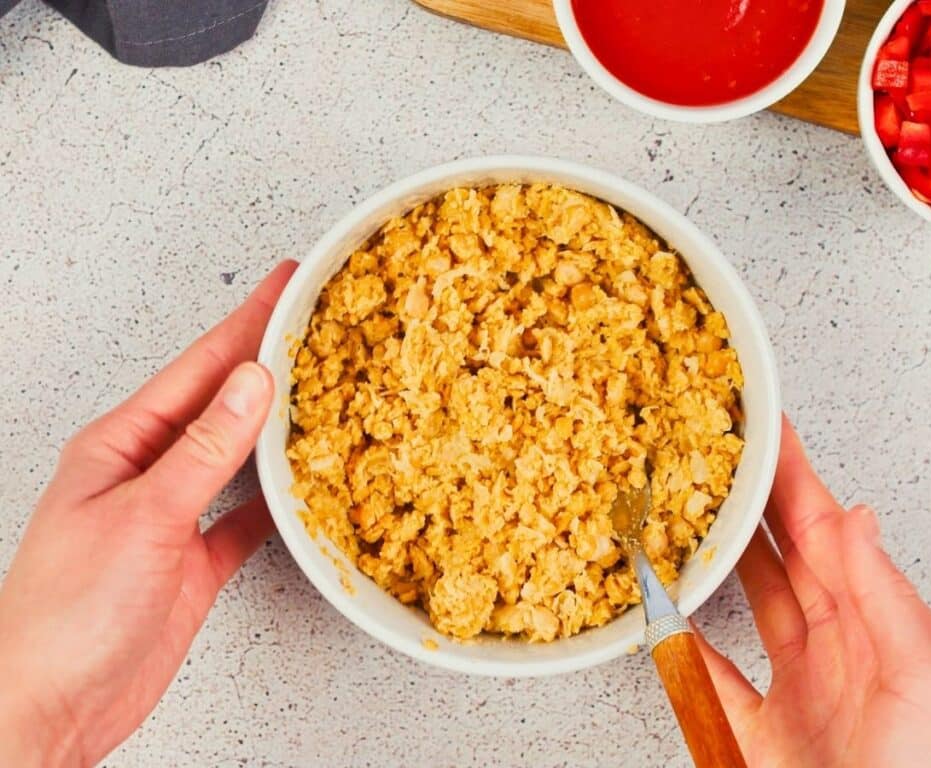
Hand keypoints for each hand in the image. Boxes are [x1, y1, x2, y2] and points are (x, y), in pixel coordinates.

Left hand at [0, 261, 296, 766]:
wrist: (51, 707)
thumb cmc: (67, 614)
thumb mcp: (142, 517)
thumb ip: (204, 451)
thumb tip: (252, 383)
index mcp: (123, 444)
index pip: (199, 368)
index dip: (247, 322)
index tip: (286, 283)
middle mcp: (149, 472)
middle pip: (223, 404)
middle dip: (268, 362)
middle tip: (317, 325)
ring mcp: (174, 516)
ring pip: (239, 456)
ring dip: (279, 426)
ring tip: (324, 391)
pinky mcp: (194, 561)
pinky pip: (248, 517)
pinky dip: (279, 500)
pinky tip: (305, 484)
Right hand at [698, 417, 930, 767]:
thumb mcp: (930, 685)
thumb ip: (889, 599)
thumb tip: (858, 518)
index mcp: (882, 632)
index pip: (829, 534)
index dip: (795, 478)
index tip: (768, 432)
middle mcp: (840, 654)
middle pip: (786, 559)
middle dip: (753, 503)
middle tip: (721, 457)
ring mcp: (799, 694)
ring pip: (752, 608)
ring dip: (723, 561)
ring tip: (696, 517)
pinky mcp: (761, 739)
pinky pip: (714, 682)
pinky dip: (687, 649)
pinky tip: (672, 619)